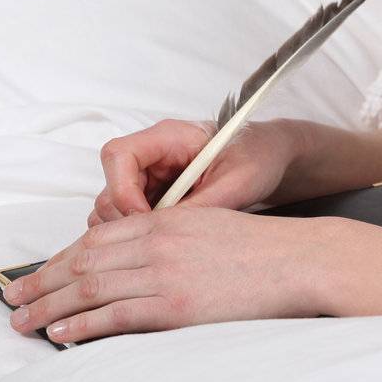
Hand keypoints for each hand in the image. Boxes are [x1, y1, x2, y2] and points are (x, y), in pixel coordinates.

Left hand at [3, 207, 346, 341]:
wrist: (297, 259)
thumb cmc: (258, 248)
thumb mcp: (207, 226)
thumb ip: (168, 237)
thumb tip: (132, 260)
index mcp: (165, 220)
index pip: (97, 237)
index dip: (61, 257)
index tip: (39, 272)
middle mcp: (158, 242)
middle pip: (84, 261)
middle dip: (42, 281)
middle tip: (12, 298)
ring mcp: (165, 273)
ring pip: (91, 288)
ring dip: (50, 305)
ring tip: (23, 322)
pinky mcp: (175, 306)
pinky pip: (117, 315)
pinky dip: (84, 325)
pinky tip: (62, 333)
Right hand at [90, 117, 315, 226]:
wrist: (272, 158)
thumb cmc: (258, 157)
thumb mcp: (237, 182)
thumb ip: (202, 205)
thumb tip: (167, 235)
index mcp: (168, 137)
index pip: (118, 155)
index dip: (123, 191)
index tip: (147, 219)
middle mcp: (152, 154)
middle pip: (109, 186)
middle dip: (125, 219)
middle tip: (157, 240)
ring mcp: (150, 176)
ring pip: (113, 207)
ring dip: (130, 230)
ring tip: (164, 243)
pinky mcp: (155, 196)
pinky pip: (130, 218)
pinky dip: (139, 235)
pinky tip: (165, 244)